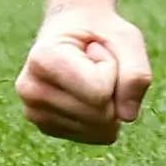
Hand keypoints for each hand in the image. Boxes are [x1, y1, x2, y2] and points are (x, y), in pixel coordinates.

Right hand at [17, 5, 153, 142]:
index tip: (94, 48)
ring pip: (100, 129)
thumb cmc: (101, 32)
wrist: (73, 28)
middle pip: (100, 114)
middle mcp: (30, 89)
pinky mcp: (47, 128)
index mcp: (42, 58)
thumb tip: (127, 117)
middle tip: (93, 62)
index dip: (112, 68)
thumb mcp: (126, 38)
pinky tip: (85, 93)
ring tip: (88, 75)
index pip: (100, 91)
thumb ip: (135, 73)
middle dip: (113, 87)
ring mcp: (35, 113)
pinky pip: (96, 137)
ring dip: (108, 102)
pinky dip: (103, 117)